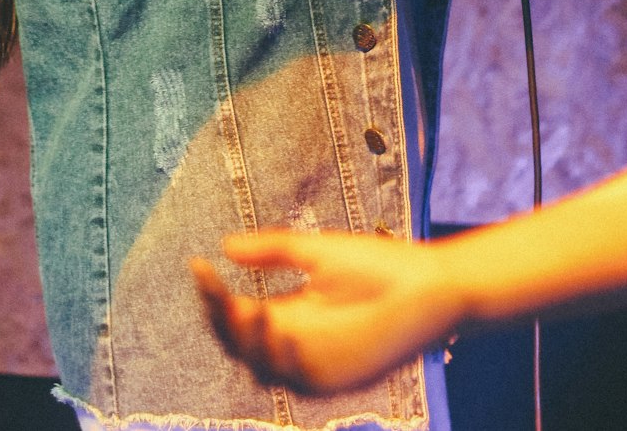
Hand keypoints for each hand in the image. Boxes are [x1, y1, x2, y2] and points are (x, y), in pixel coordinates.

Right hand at [192, 229, 461, 395]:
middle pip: (239, 344)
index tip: (198, 265)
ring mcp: (314, 362)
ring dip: (249, 341)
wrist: (429, 285)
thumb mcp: (317, 252)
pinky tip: (279, 328)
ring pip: (261, 366)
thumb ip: (274, 250)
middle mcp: (294, 341)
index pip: (236, 313)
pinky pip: (297, 380)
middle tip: (214, 289)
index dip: (213, 295)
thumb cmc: (378, 265)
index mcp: (287, 311)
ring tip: (248, 309)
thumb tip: (224, 246)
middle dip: (221, 319)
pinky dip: (281, 359)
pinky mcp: (337, 377)